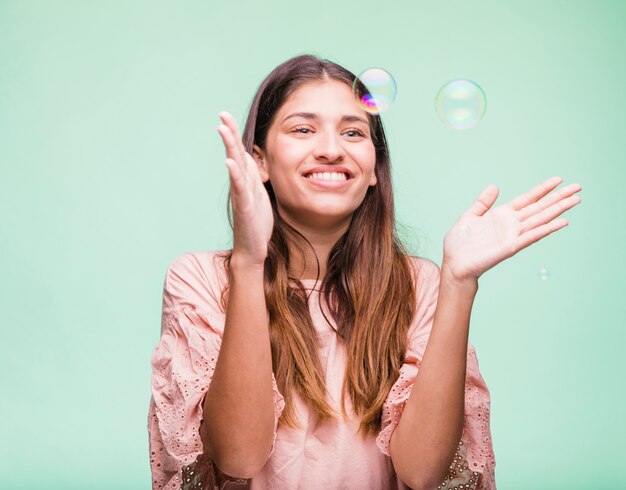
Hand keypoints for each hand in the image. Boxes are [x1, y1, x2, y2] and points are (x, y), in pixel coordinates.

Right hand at [217, 111, 273, 266]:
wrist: (253, 249)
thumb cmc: (256, 222)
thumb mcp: (258, 194)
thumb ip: (251, 175)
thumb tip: (246, 156)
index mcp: (246, 180)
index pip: (239, 151)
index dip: (233, 134)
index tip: (226, 115)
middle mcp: (241, 184)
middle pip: (234, 153)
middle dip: (228, 133)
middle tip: (222, 114)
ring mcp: (241, 195)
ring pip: (234, 166)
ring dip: (228, 147)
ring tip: (222, 130)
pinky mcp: (244, 207)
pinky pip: (240, 188)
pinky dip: (235, 174)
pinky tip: (229, 162)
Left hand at [442, 176, 581, 282]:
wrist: (453, 264)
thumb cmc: (459, 244)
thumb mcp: (469, 216)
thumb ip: (482, 203)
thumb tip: (494, 186)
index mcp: (501, 215)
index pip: (527, 199)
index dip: (542, 189)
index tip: (558, 180)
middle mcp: (511, 225)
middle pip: (539, 208)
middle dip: (558, 198)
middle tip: (578, 187)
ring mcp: (512, 236)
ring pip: (540, 220)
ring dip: (558, 210)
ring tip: (575, 200)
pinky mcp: (510, 248)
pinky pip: (531, 237)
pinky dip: (546, 230)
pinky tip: (561, 222)